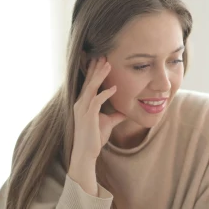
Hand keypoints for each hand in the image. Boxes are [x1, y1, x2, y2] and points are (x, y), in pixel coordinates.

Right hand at [69, 57, 126, 194]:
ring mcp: (82, 109)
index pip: (88, 83)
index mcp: (83, 103)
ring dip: (100, 76)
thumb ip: (116, 115)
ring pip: (91, 88)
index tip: (101, 60)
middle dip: (95, 68)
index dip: (93, 71)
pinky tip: (115, 88)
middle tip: (103, 55)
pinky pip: (96, 101)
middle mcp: (80, 104)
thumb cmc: (95, 138)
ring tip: (108, 65)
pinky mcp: (87, 117)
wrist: (86, 153)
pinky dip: (105, 94)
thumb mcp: (108, 123)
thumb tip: (127, 111)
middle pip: (88, 82)